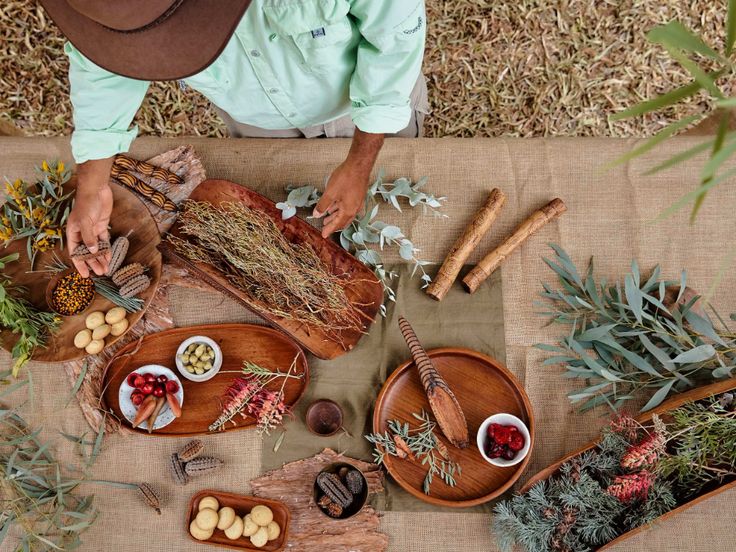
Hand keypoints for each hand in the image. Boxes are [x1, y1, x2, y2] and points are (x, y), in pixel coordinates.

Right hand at [66, 159, 113, 276]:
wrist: (97, 189)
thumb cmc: (87, 204)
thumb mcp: (86, 221)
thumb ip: (88, 237)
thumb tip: (91, 251)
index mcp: (73, 233)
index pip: (75, 252)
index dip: (80, 264)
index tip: (85, 275)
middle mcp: (81, 233)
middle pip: (87, 252)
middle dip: (93, 263)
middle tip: (101, 273)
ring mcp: (92, 230)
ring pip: (96, 248)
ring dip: (101, 258)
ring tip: (106, 269)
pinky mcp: (101, 226)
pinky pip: (104, 241)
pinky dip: (107, 249)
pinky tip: (110, 257)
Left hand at [312, 128, 383, 237]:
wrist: (359, 165)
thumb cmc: (346, 178)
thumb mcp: (330, 193)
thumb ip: (323, 205)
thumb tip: (317, 214)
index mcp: (348, 211)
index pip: (337, 224)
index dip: (329, 230)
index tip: (323, 235)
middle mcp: (354, 209)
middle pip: (343, 221)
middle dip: (333, 225)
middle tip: (325, 228)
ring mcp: (357, 202)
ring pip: (345, 213)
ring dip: (336, 216)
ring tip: (327, 218)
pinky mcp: (357, 195)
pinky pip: (347, 206)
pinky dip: (339, 209)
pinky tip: (333, 206)